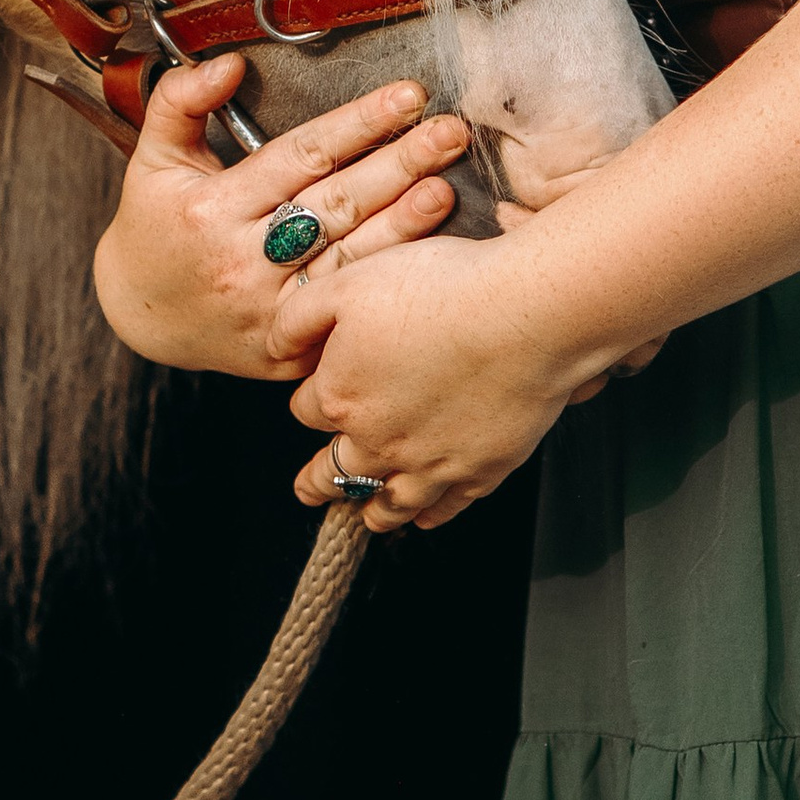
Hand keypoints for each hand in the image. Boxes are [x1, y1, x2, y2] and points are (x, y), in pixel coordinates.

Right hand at [91, 57, 472, 379]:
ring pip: (349, 258)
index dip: (358, 123)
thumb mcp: (152, 159)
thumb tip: (230, 62)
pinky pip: (345, 306)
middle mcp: (243, 261)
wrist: (139, 319)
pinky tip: (424, 253)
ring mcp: (270, 311)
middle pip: (337, 204)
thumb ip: (181, 103)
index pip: (301, 156)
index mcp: (213, 208)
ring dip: (404, 221)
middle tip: (450, 131)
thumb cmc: (155, 227)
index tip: (408, 95)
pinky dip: (384, 278)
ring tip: (447, 183)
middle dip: (399, 163)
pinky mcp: (288, 348)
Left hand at [289, 228, 632, 532]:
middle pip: (335, 472)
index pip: (307, 411)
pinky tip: (426, 515)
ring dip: (372, 510)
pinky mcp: (478, 470)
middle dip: (317, 481)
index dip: (313, 398)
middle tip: (308, 490)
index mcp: (341, 396)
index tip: (321, 393)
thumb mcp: (347, 283)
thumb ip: (297, 318)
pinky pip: (446, 507)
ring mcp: (430, 464)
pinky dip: (430, 515)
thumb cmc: (439, 288)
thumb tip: (274, 349)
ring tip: (364, 516)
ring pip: (388, 503)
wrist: (525, 313)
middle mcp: (379, 441)